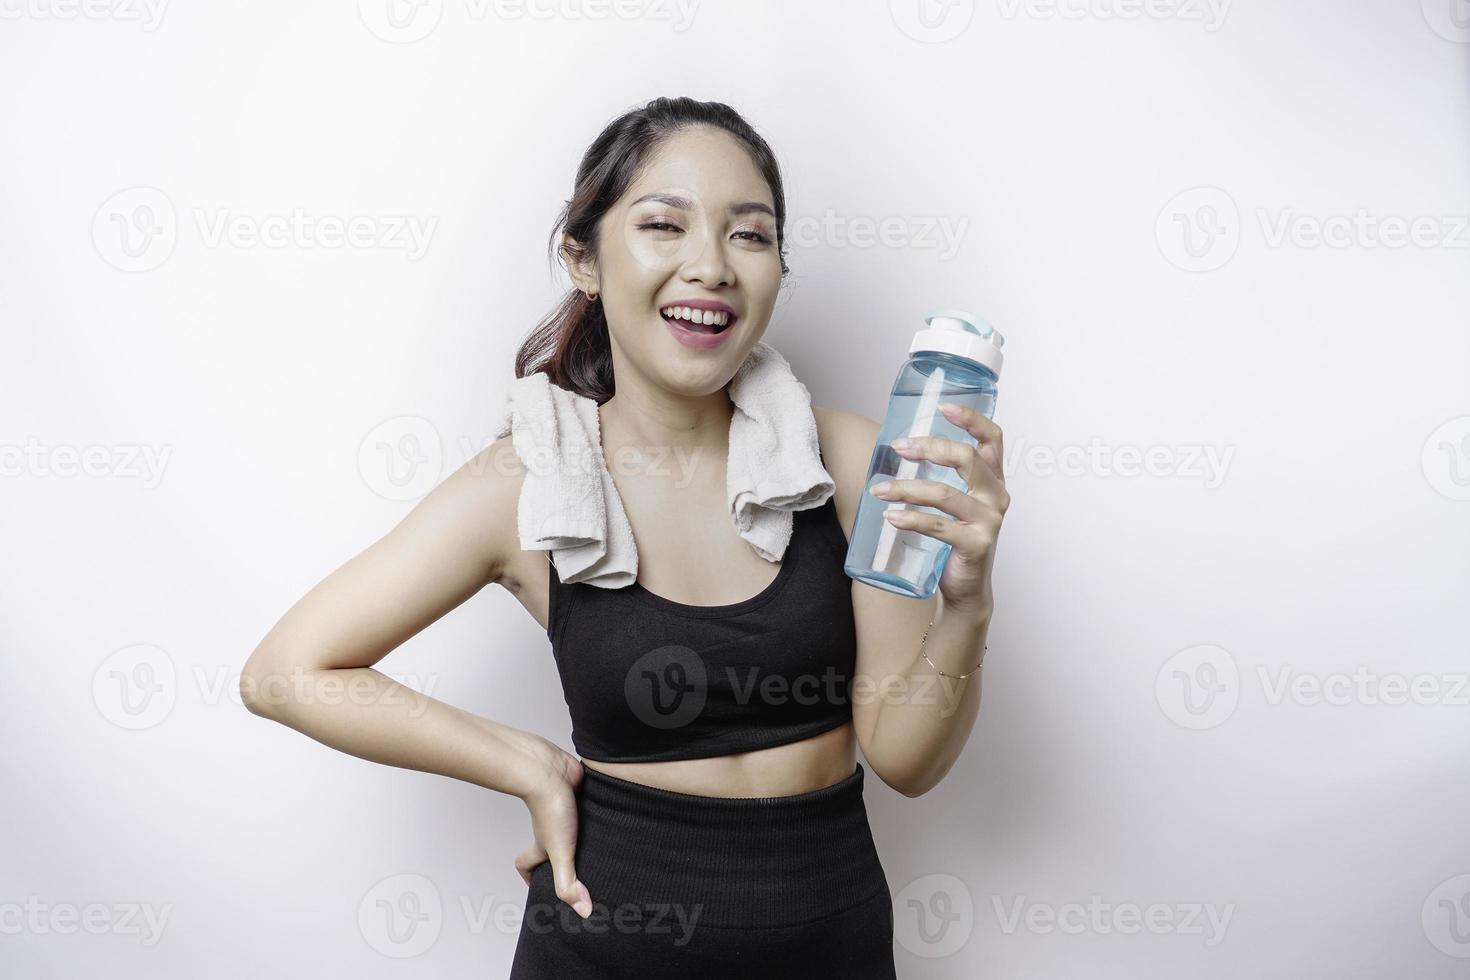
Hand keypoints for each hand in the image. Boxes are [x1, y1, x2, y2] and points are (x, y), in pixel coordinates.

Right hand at [513, 738, 593, 918]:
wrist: (551, 771)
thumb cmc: (550, 808)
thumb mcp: (559, 852)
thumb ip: (568, 882)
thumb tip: (582, 910)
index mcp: (541, 845)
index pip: (527, 864)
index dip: (530, 876)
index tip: (540, 886)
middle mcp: (550, 829)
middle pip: (550, 848)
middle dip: (564, 859)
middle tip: (582, 872)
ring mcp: (564, 812)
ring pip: (572, 828)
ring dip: (585, 836)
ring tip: (605, 849)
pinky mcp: (579, 795)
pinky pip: (586, 808)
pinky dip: (596, 813)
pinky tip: (611, 818)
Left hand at [868, 402, 1008, 615]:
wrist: (965, 588)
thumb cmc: (955, 540)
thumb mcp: (955, 503)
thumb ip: (941, 476)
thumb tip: (899, 449)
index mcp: (993, 480)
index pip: (993, 439)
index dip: (971, 419)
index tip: (944, 406)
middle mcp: (997, 496)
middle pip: (966, 458)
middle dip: (929, 448)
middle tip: (899, 448)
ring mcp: (989, 521)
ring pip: (944, 493)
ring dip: (907, 488)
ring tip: (880, 490)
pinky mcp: (976, 544)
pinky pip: (938, 526)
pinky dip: (911, 519)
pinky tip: (891, 517)